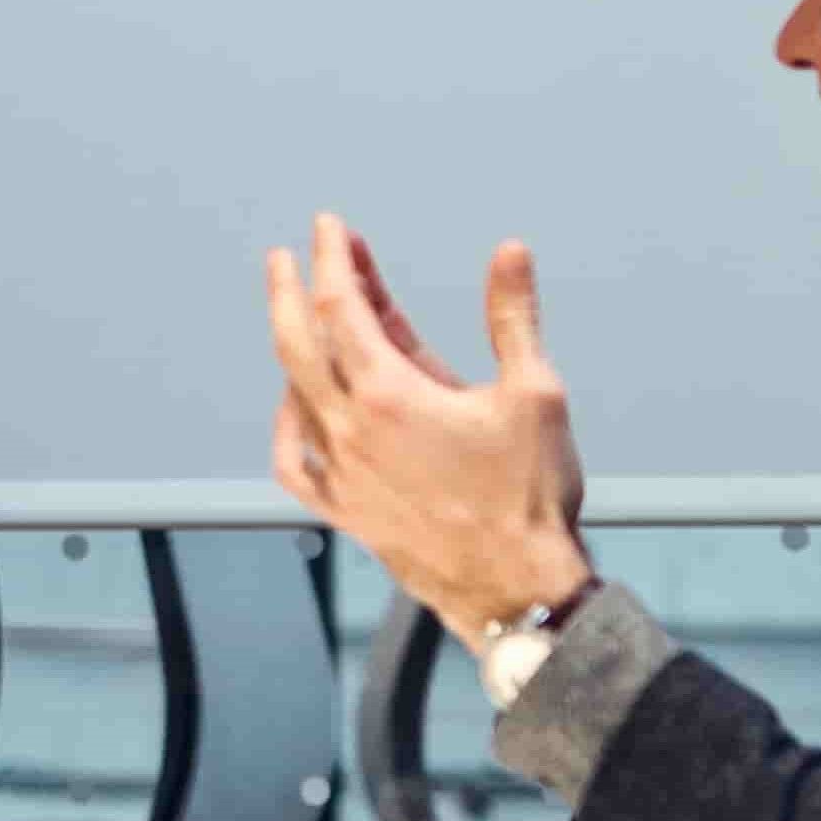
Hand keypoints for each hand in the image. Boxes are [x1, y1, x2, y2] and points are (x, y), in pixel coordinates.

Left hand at [260, 217, 591, 637]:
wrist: (514, 593)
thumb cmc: (529, 498)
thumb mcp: (535, 394)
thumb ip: (513, 316)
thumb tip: (509, 252)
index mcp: (389, 395)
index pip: (341, 306)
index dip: (332, 260)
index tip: (329, 227)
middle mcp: (350, 431)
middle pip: (298, 344)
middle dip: (289, 292)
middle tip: (285, 257)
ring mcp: (342, 475)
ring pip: (296, 397)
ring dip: (295, 350)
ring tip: (304, 321)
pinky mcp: (346, 513)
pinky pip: (296, 462)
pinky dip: (289, 426)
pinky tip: (295, 409)